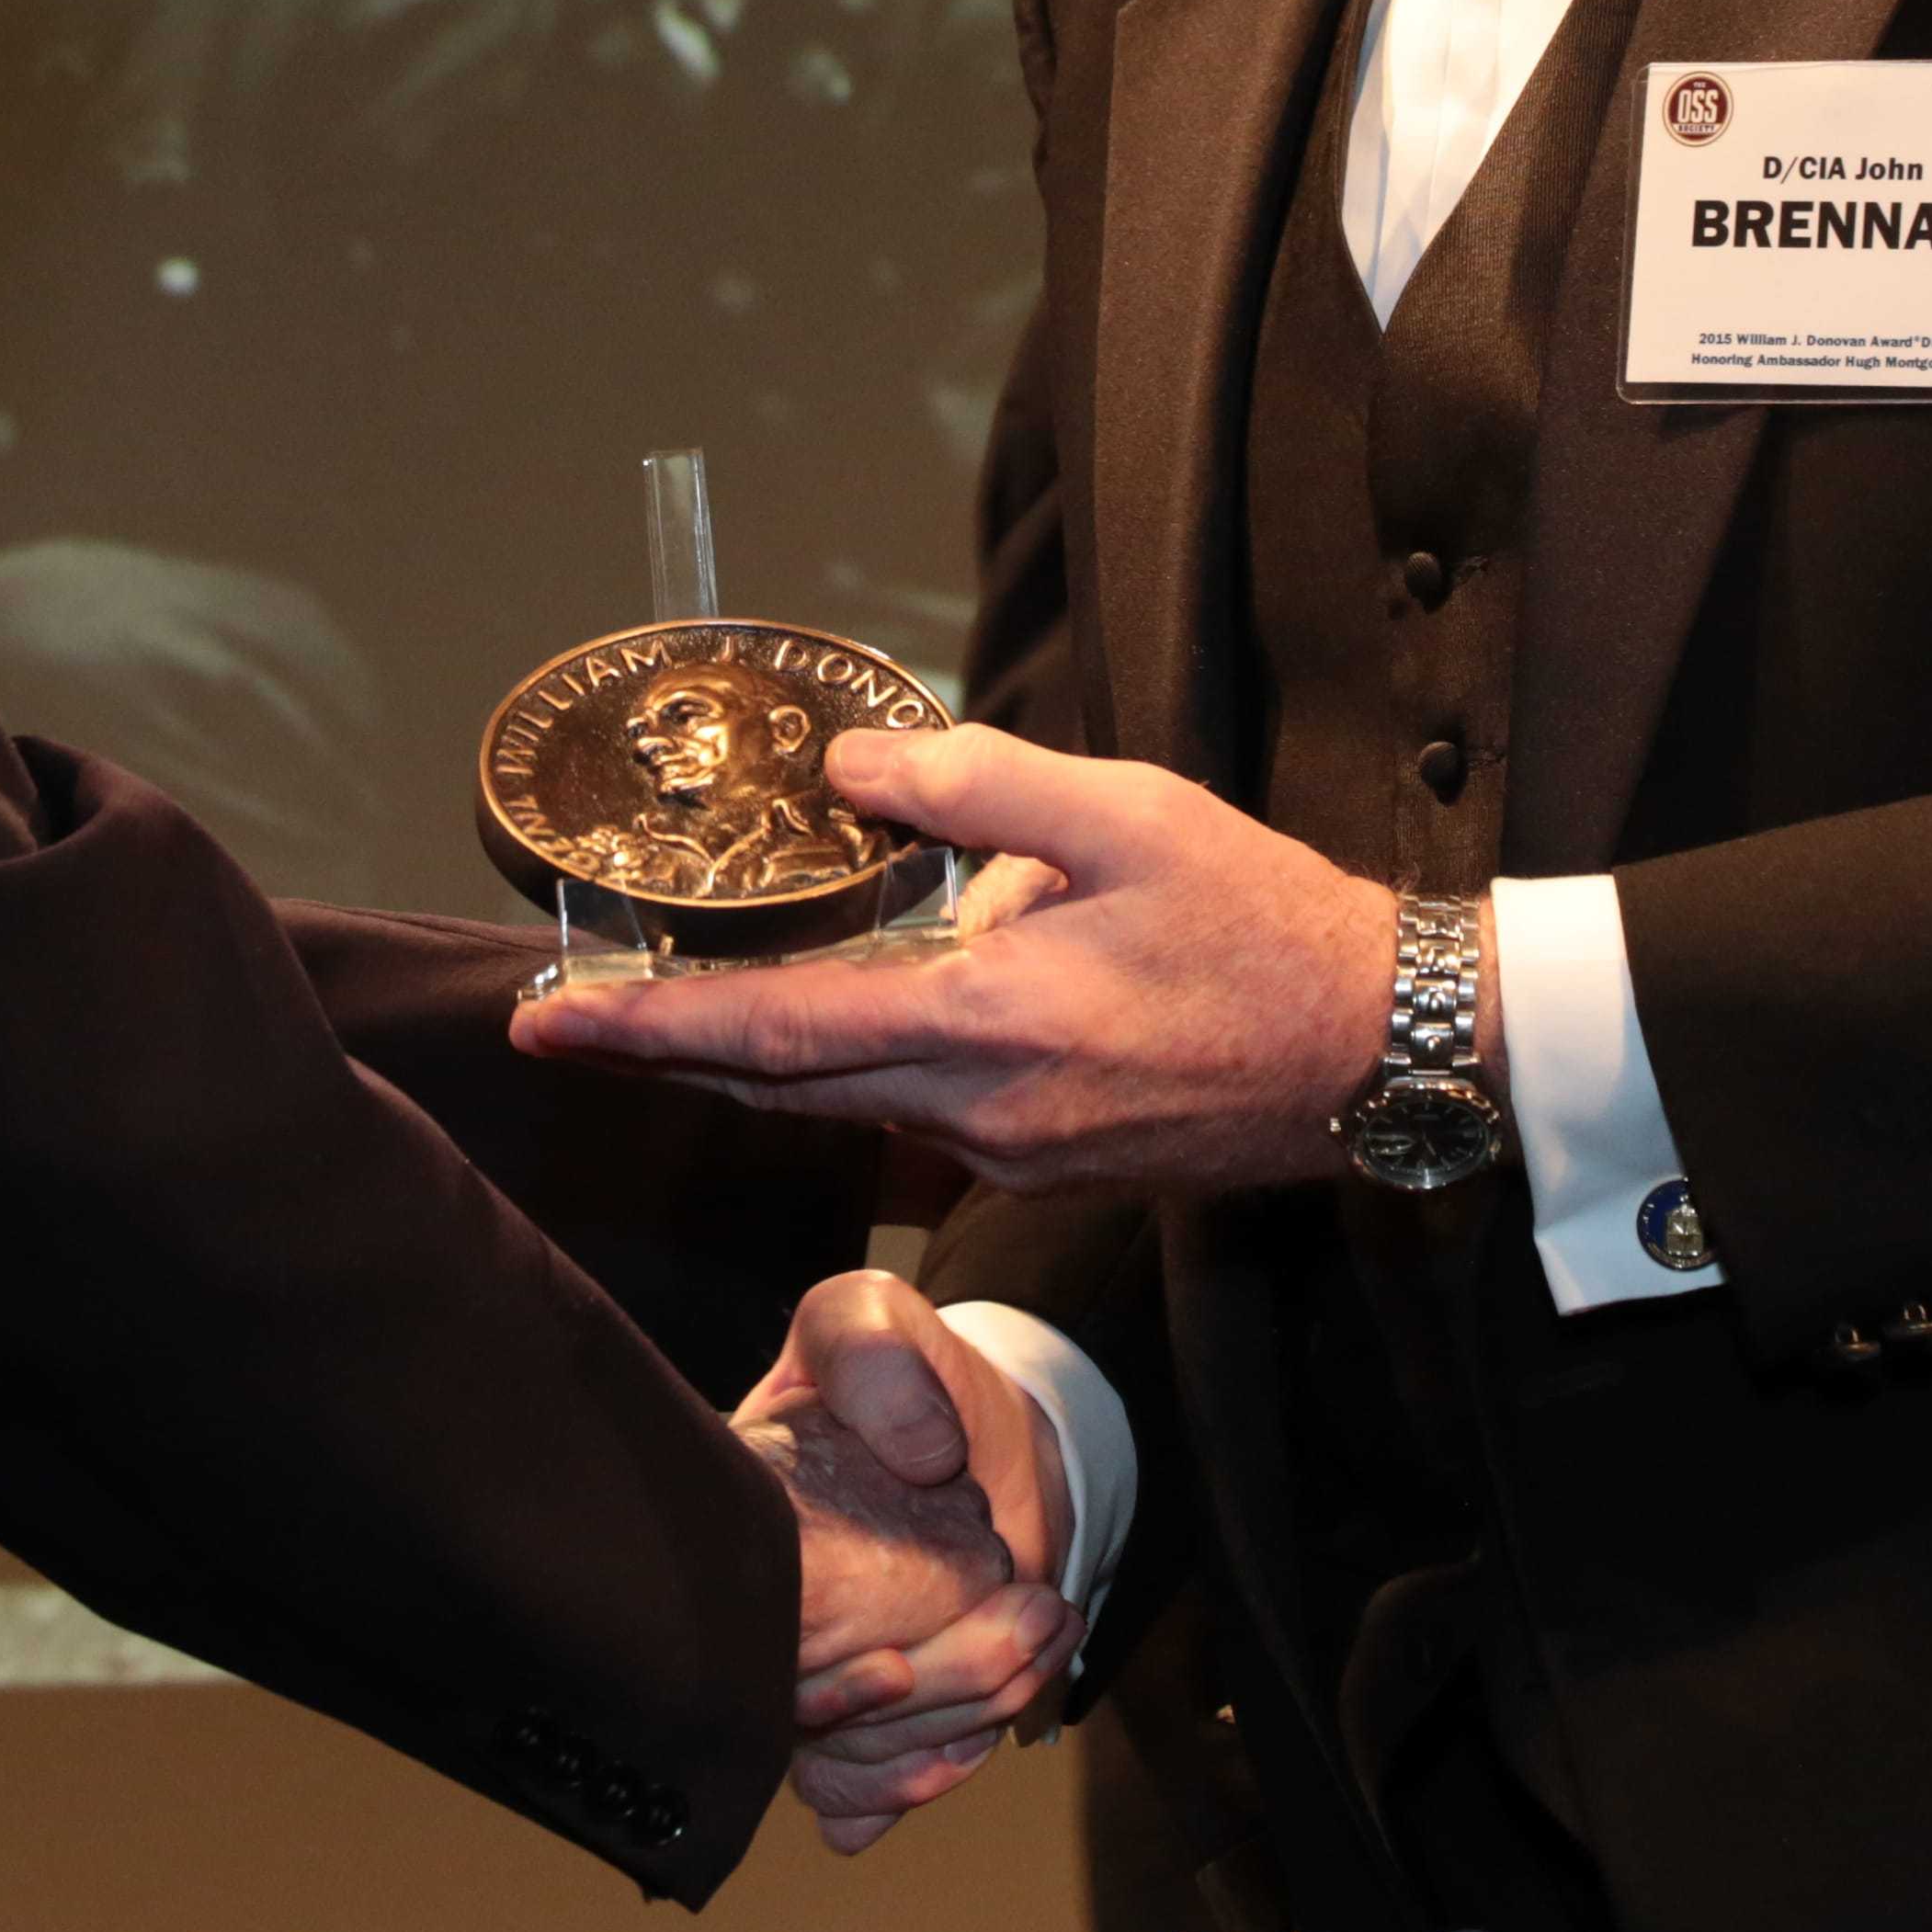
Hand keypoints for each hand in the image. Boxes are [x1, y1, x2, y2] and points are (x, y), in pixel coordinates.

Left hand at [517, 726, 1435, 1192]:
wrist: (1379, 1051)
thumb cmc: (1267, 925)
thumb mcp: (1130, 814)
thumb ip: (977, 783)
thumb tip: (850, 770)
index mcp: (987, 1023)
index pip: (772, 1033)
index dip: (648, 1027)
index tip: (552, 1021)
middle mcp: (981, 1111)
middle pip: (779, 1090)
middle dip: (666, 1052)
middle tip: (568, 1023)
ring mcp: (1014, 1150)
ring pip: (845, 1108)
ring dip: (756, 1063)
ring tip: (676, 1012)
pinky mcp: (1049, 1161)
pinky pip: (919, 1119)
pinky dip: (854, 1072)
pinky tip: (849, 1023)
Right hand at [741, 1388, 1073, 1852]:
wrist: (973, 1439)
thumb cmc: (906, 1381)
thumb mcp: (871, 1323)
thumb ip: (880, 1359)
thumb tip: (922, 1455)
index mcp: (736, 1535)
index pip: (748, 1644)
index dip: (821, 1679)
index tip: (902, 1660)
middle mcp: (754, 1619)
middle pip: (809, 1724)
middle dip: (934, 1693)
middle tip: (1037, 1617)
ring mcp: (795, 1678)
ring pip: (838, 1768)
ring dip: (950, 1728)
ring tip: (1041, 1642)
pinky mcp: (850, 1723)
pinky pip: (845, 1803)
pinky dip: (903, 1788)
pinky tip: (966, 1746)